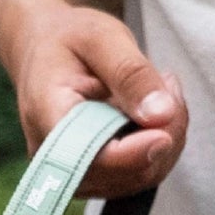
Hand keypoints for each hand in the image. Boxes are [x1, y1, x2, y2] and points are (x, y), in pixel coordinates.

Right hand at [9, 0, 187, 195]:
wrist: (44, 51)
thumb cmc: (68, 40)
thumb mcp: (101, 37)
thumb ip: (131, 73)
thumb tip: (162, 114)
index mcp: (48, 118)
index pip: (92, 157)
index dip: (134, 153)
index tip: (168, 129)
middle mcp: (56, 158)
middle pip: (123, 173)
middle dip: (163, 135)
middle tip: (169, 85)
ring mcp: (75, 173)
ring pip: (139, 178)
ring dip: (167, 138)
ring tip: (163, 90)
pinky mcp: (96, 175)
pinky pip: (140, 174)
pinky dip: (160, 145)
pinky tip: (155, 111)